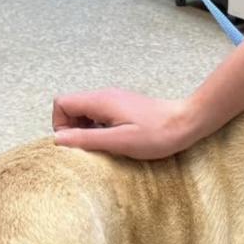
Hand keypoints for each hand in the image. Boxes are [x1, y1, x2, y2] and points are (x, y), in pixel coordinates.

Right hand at [52, 90, 201, 159]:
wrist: (185, 123)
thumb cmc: (156, 134)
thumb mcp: (119, 141)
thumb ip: (87, 139)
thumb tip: (58, 140)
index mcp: (100, 101)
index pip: (61, 103)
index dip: (61, 124)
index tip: (76, 143)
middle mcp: (104, 96)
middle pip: (71, 107)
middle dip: (72, 129)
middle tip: (90, 147)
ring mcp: (114, 100)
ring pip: (85, 112)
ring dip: (86, 130)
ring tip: (104, 146)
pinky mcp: (123, 107)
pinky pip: (99, 116)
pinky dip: (99, 129)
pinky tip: (115, 141)